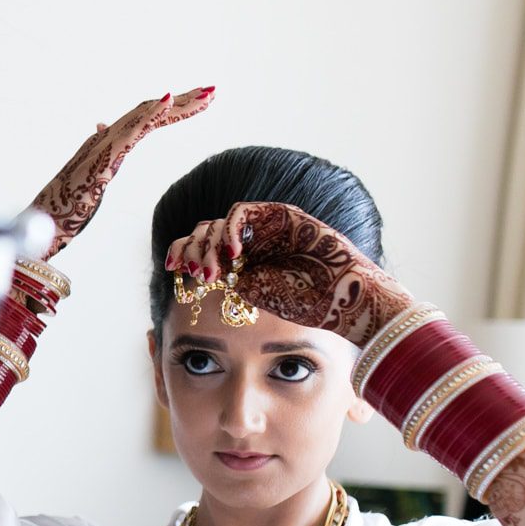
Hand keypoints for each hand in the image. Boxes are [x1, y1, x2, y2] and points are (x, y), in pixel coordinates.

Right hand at [30, 88, 213, 261]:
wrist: (42, 222)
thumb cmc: (62, 206)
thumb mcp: (88, 175)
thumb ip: (97, 154)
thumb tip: (99, 127)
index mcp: (105, 144)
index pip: (144, 120)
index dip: (172, 109)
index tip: (199, 101)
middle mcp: (105, 139)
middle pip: (149, 112)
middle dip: (183, 101)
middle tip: (213, 90)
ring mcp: (103, 146)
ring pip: (145, 116)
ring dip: (177, 104)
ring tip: (206, 95)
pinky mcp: (103, 158)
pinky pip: (131, 132)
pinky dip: (151, 114)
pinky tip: (168, 100)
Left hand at [164, 202, 410, 346]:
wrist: (352, 303)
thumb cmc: (313, 313)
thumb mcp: (259, 307)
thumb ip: (230, 296)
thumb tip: (196, 284)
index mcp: (241, 264)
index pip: (200, 249)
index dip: (182, 254)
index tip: (172, 271)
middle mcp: (251, 243)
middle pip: (204, 231)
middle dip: (191, 248)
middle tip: (190, 271)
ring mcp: (266, 228)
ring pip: (220, 221)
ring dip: (208, 242)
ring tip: (210, 271)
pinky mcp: (282, 216)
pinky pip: (243, 212)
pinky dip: (232, 228)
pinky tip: (234, 254)